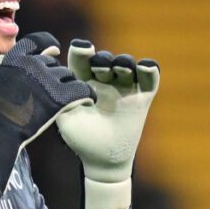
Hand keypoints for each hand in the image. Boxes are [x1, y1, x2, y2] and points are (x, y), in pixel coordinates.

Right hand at [0, 32, 94, 190]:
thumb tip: (0, 61)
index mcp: (14, 59)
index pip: (37, 41)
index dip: (48, 43)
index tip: (55, 49)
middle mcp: (32, 64)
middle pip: (53, 62)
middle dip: (54, 73)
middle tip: (54, 89)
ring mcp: (47, 80)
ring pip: (68, 75)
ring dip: (69, 84)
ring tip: (68, 98)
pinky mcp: (59, 97)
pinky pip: (82, 89)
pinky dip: (87, 94)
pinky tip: (89, 100)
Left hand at [57, 39, 159, 208]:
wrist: (103, 161)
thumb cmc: (81, 139)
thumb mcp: (66, 118)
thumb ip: (61, 98)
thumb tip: (59, 76)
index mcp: (82, 82)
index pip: (81, 59)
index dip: (81, 50)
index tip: (82, 48)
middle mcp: (103, 80)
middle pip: (104, 58)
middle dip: (103, 59)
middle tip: (100, 66)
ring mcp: (124, 87)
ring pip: (126, 64)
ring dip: (124, 62)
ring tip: (121, 68)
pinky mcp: (142, 97)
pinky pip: (149, 78)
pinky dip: (150, 69)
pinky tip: (145, 67)